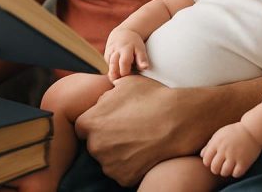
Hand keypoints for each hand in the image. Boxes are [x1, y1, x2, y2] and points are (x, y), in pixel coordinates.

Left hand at [74, 75, 213, 185]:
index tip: (112, 122)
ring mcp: (109, 165)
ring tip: (139, 141)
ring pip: (108, 161)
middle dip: (107, 140)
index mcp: (89, 122)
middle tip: (128, 131)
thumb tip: (103, 98)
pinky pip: (123, 173)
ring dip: (119, 154)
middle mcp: (94, 146)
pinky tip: (145, 153)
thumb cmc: (153, 97)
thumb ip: (108, 92)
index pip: (82, 128)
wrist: (179, 119)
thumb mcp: (126, 83)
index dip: (98, 124)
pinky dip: (132, 166)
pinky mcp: (124, 178)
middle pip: (94, 146)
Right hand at [103, 28, 148, 80]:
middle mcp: (115, 51)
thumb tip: (145, 67)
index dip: (127, 73)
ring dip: (113, 76)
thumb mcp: (140, 48)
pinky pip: (108, 67)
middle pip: (113, 67)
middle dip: (117, 77)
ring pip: (109, 68)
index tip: (131, 79)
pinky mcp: (105, 57)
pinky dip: (112, 73)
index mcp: (125, 49)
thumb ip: (142, 58)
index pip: (124, 63)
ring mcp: (109, 54)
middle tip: (122, 83)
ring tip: (118, 82)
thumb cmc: (134, 44)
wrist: (121, 35)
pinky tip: (116, 77)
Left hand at [201, 123, 260, 178]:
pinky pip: (236, 174)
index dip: (208, 163)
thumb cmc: (234, 132)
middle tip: (220, 167)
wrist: (253, 130)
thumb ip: (210, 145)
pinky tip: (236, 168)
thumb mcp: (220, 134)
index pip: (206, 159)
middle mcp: (225, 150)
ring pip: (224, 172)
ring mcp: (235, 156)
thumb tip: (202, 155)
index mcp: (217, 143)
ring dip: (225, 172)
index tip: (213, 161)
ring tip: (228, 167)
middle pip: (214, 168)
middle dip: (216, 169)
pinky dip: (235, 173)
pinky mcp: (244, 162)